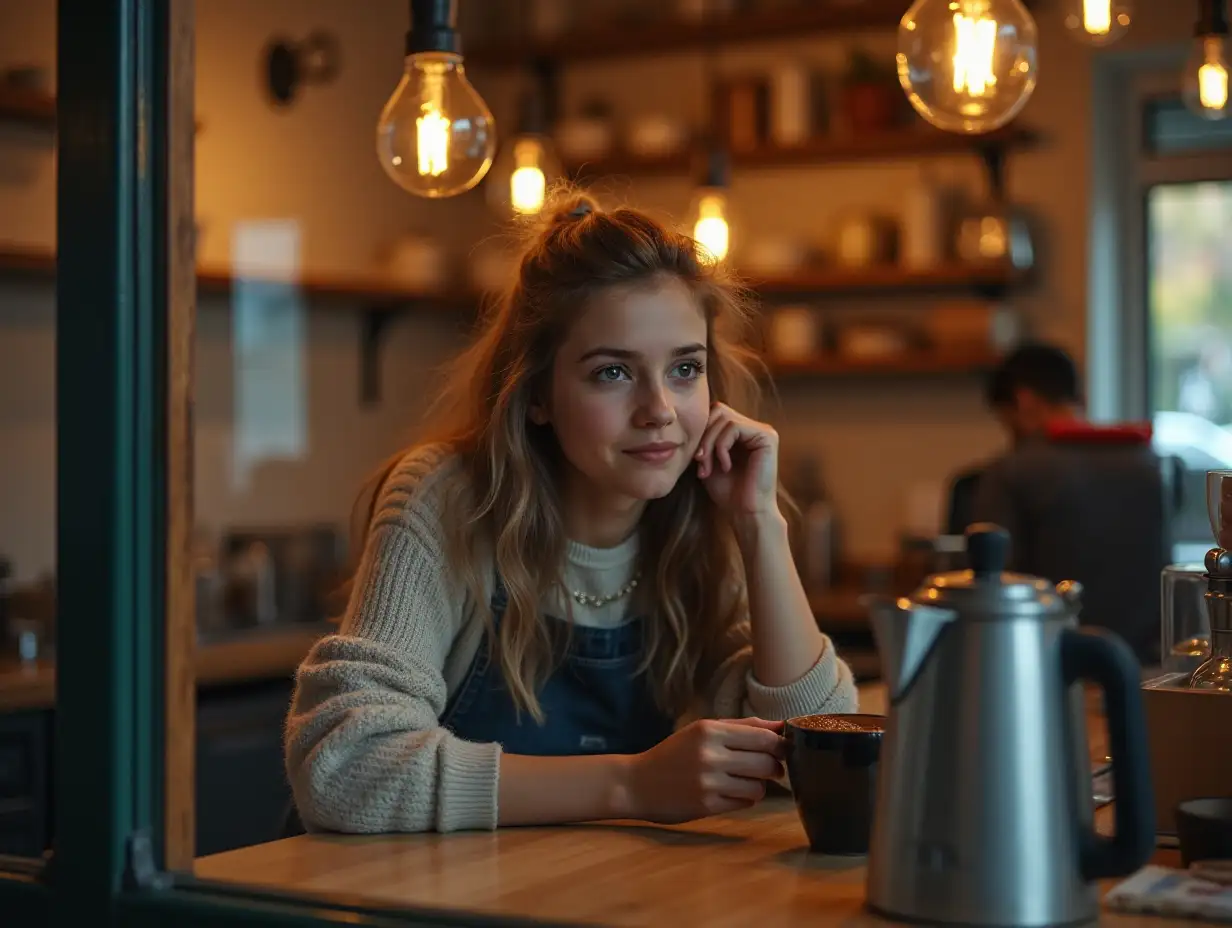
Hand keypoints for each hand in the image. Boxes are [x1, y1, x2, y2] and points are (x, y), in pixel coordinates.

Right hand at [622, 718, 784, 823]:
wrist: (637, 783)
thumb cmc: (673, 754)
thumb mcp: (702, 730)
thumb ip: (742, 726)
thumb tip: (780, 726)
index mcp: (710, 731)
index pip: (764, 738)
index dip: (781, 745)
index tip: (782, 748)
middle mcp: (710, 755)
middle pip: (767, 763)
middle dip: (775, 767)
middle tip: (770, 767)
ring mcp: (708, 783)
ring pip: (759, 787)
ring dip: (759, 786)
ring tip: (746, 781)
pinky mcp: (707, 806)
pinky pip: (744, 803)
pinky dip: (745, 798)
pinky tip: (732, 792)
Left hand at [695, 402, 780, 516]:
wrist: (745, 513)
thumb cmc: (728, 492)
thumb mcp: (708, 460)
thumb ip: (704, 439)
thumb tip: (689, 420)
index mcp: (742, 432)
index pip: (714, 414)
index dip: (701, 432)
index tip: (696, 460)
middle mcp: (754, 428)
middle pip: (718, 410)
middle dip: (704, 436)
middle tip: (700, 462)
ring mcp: (763, 431)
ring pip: (724, 418)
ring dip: (710, 444)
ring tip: (709, 467)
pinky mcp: (767, 437)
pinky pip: (734, 427)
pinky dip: (722, 447)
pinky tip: (725, 466)